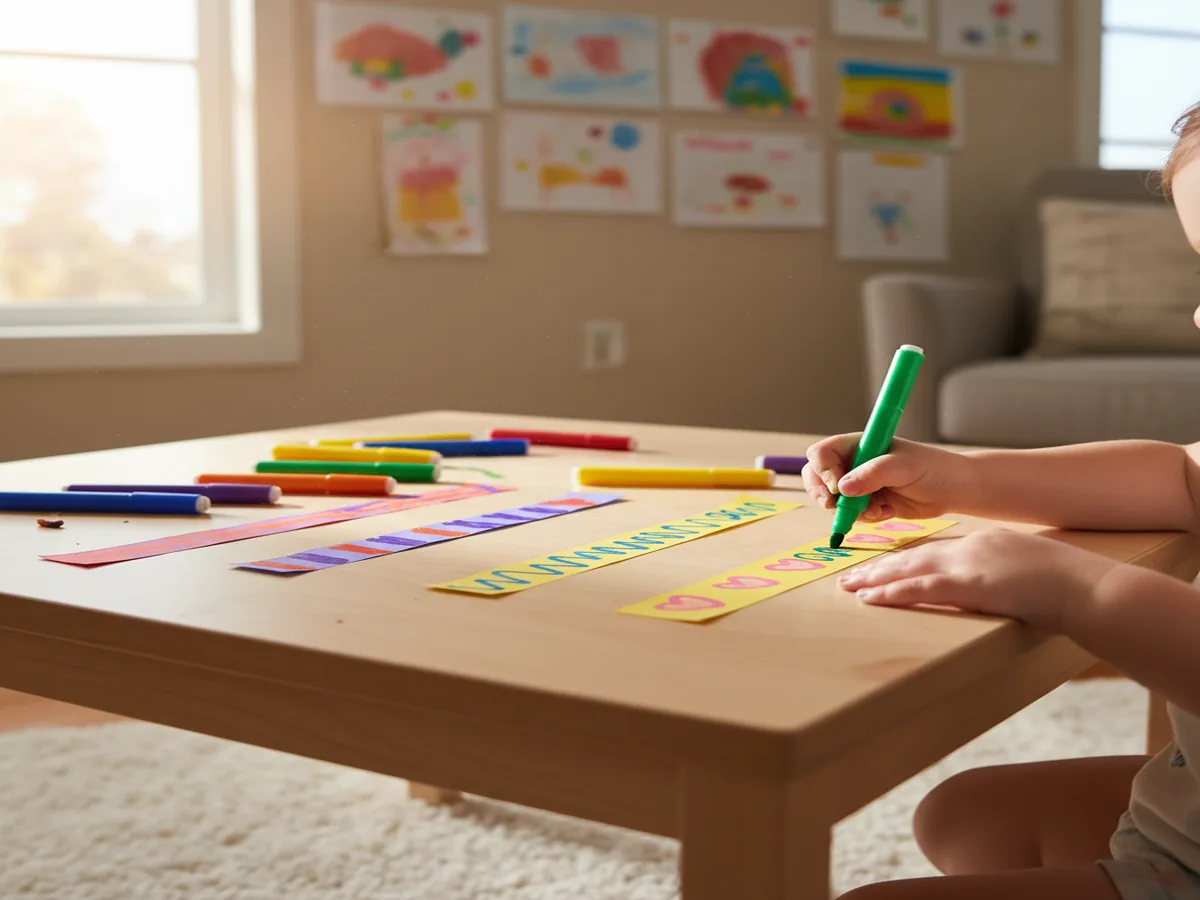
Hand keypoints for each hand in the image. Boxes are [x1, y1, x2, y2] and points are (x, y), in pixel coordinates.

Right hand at [802, 434, 975, 521]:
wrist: (953, 489)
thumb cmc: (932, 468)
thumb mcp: (902, 467)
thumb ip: (872, 475)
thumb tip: (842, 489)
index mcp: (858, 445)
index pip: (822, 453)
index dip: (822, 471)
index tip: (837, 487)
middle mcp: (853, 463)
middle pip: (817, 477)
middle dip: (823, 494)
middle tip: (836, 507)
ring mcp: (859, 484)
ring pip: (834, 501)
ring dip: (851, 510)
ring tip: (879, 508)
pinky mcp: (868, 503)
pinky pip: (852, 515)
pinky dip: (866, 518)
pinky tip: (889, 511)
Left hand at [835, 529, 1115, 632]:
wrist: (1084, 588)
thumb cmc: (1068, 586)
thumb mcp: (1031, 571)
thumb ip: (1006, 575)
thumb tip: (998, 588)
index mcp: (986, 542)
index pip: (937, 550)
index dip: (908, 558)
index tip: (885, 565)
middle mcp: (970, 548)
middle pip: (915, 555)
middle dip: (881, 566)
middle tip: (852, 575)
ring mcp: (967, 565)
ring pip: (908, 569)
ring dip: (875, 579)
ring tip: (850, 587)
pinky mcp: (967, 585)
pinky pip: (918, 588)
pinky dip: (890, 593)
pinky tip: (870, 599)